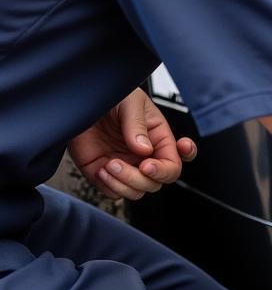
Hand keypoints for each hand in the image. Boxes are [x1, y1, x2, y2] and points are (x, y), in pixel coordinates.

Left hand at [69, 88, 196, 200]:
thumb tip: (145, 150)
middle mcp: (145, 155)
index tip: (149, 165)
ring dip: (123, 183)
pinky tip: (100, 168)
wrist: (77, 101)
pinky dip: (109, 187)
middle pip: (156, 182)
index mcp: (158, 137)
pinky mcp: (105, 175)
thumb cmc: (110, 96)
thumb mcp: (129, 102)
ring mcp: (126, 166)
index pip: (175, 162)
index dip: (168, 169)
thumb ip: (137, 124)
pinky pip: (114, 193)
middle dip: (139, 178)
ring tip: (108, 164)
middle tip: (117, 162)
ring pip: (137, 192)